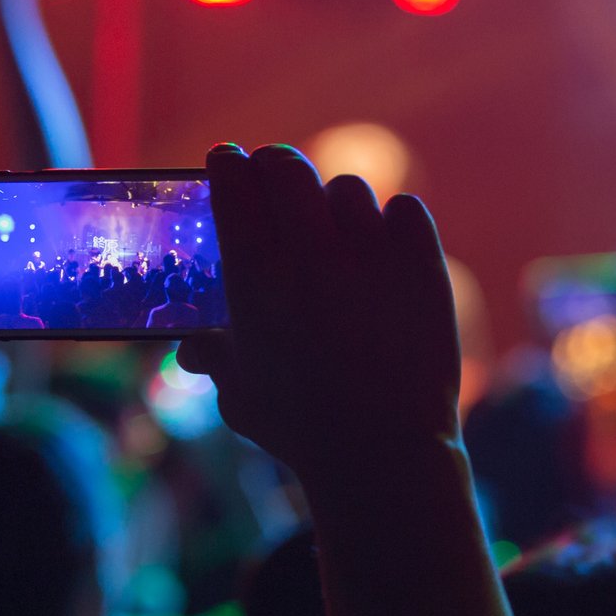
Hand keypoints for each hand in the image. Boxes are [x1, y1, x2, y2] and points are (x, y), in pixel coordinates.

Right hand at [176, 143, 462, 491]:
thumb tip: (192, 347)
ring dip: (334, 202)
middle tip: (276, 175)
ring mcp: (372, 255)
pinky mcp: (423, 265)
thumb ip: (214, 356)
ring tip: (334, 230)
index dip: (229, 165)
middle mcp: (311, 253)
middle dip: (275, 165)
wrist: (385, 453)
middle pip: (287, 165)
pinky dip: (393, 220)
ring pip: (347, 188)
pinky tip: (385, 242)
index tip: (229, 162)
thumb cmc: (303, 428)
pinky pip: (405, 209)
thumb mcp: (240, 393)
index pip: (234, 183)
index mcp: (255, 275)